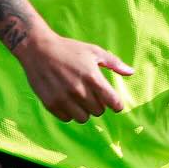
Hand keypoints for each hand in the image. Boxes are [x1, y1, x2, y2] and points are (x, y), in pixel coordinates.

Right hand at [15, 31, 133, 122]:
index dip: (116, 105)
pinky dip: (69, 112)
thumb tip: (131, 72)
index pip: (113, 102)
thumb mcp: (93, 51)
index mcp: (92, 77)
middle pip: (99, 112)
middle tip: (92, 95)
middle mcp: (79, 90)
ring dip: (84, 111)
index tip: (114, 103)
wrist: (37, 49)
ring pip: (83, 118)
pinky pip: (67, 118)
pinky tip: (67, 100)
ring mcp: (64, 98)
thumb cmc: (68, 49)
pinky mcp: (51, 103)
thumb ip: (114, 63)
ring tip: (79, 99)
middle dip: (98, 105)